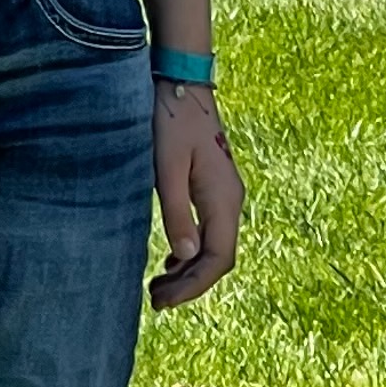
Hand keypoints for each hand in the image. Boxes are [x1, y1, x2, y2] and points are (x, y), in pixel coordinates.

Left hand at [150, 81, 241, 310]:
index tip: (163, 303)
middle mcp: (231, 199)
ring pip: (214, 246)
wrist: (181, 84)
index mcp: (223, 197)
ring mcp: (224, 193)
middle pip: (219, 257)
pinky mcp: (213, 188)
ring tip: (157, 287)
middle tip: (155, 301)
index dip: (193, 286)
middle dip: (189, 284)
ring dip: (189, 270)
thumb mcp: (167, 168)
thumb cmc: (170, 122)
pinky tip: (170, 260)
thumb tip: (185, 257)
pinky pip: (209, 231)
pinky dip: (191, 252)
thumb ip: (177, 212)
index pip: (218, 258)